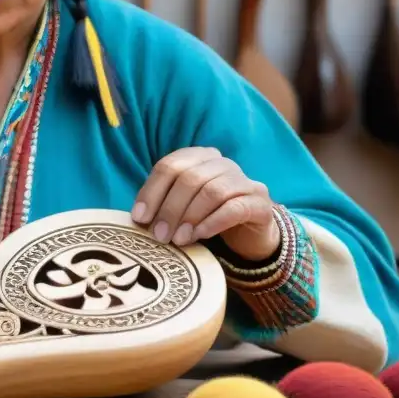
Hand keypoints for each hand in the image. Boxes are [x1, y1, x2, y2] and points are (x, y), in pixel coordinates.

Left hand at [131, 147, 279, 260]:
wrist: (250, 236)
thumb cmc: (209, 218)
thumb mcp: (183, 208)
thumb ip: (163, 204)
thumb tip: (138, 218)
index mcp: (200, 158)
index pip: (170, 165)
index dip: (152, 191)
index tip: (139, 218)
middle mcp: (223, 164)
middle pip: (190, 178)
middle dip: (170, 208)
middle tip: (159, 235)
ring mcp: (244, 181)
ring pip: (212, 191)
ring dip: (190, 217)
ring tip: (178, 239)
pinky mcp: (260, 203)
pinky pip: (234, 208)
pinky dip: (213, 222)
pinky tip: (200, 236)